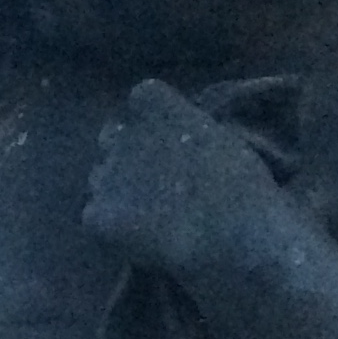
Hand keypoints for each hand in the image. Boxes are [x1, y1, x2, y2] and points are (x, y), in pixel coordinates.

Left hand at [85, 77, 284, 276]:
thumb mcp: (218, 134)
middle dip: (128, 154)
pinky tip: (137, 239)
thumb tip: (178, 138)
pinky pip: (95, 216)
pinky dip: (110, 226)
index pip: (142, 99)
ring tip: (148, 215)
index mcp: (153, 101)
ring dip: (117, 189)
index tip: (172, 142)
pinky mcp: (96, 214)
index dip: (154, 122)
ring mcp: (104, 173)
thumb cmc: (243, 184)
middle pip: (113, 138)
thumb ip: (187, 127)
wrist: (233, 235)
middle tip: (155, 182)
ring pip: (100, 176)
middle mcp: (121, 131)